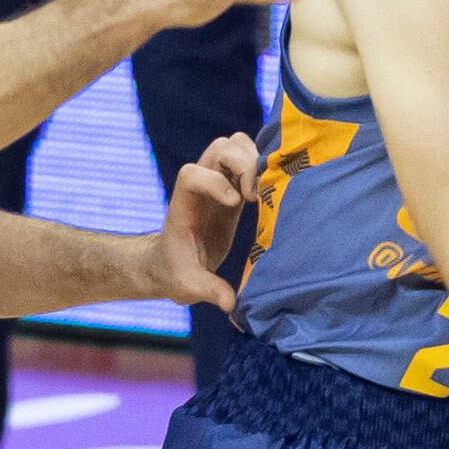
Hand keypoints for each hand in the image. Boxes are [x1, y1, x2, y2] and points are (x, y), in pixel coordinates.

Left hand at [143, 133, 257, 309]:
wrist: (174, 265)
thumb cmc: (177, 274)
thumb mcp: (188, 287)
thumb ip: (208, 291)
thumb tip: (230, 304)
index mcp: (184, 205)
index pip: (191, 174)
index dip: (214, 182)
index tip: (235, 204)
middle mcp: (201, 185)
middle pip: (220, 147)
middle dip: (241, 163)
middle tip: (253, 197)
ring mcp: (219, 181)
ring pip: (236, 145)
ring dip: (254, 159)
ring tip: (263, 190)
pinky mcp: (235, 187)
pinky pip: (250, 159)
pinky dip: (264, 165)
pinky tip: (274, 189)